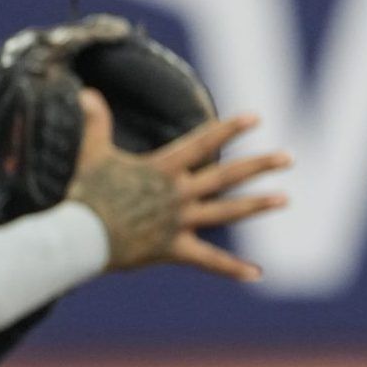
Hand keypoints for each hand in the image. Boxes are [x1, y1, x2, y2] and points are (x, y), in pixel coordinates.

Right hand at [66, 91, 289, 279]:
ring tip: (286, 199)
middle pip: (227, 176)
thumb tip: (85, 91)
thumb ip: (95, 123)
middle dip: (260, 165)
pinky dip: (233, 269)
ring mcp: (179, 222)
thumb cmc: (84, 194)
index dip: (230, 129)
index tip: (257, 118)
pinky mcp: (174, 250)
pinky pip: (209, 262)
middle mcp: (178, 193)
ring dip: (258, 206)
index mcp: (163, 169)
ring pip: (227, 212)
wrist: (77, 237)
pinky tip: (257, 274)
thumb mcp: (91, 154)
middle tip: (290, 157)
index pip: (204, 142)